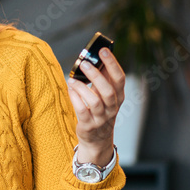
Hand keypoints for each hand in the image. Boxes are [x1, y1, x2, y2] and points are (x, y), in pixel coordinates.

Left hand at [66, 47, 125, 165]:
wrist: (98, 140)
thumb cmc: (100, 111)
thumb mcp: (105, 95)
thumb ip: (103, 78)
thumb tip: (95, 56)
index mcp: (118, 97)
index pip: (119, 78)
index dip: (112, 63)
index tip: (102, 50)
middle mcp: (112, 107)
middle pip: (108, 89)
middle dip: (96, 74)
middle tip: (84, 62)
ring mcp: (101, 118)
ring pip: (95, 101)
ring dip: (82, 87)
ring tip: (73, 79)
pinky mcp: (89, 125)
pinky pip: (82, 110)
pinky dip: (75, 98)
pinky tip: (70, 89)